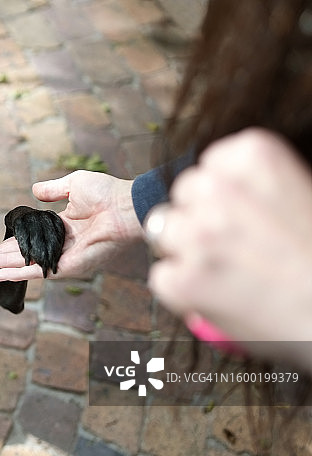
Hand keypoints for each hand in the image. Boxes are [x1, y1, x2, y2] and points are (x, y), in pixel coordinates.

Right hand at [0, 170, 143, 280]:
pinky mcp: (70, 266)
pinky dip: (21, 274)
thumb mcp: (73, 185)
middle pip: (25, 253)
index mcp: (64, 227)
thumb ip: (53, 189)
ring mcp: (65, 257)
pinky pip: (40, 271)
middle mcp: (62, 245)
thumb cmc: (107, 193)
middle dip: (2, 256)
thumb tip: (34, 190)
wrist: (125, 206)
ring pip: (28, 264)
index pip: (31, 238)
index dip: (11, 241)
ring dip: (5, 266)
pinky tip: (3, 275)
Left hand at [148, 128, 311, 366]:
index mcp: (254, 156)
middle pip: (181, 195)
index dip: (218, 193)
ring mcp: (196, 236)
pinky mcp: (181, 280)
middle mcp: (219, 189)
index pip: (208, 165)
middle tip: (229, 244)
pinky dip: (182, 289)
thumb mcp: (300, 194)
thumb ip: (250, 184)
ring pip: (161, 231)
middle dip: (195, 216)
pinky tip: (219, 295)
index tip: (238, 212)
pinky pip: (162, 277)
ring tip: (224, 270)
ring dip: (182, 249)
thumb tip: (205, 190)